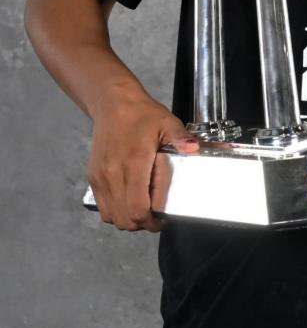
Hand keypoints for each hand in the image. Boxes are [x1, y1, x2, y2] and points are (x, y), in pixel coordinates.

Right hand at [88, 82, 197, 232]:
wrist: (113, 103)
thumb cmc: (141, 114)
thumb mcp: (167, 122)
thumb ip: (181, 138)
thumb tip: (194, 148)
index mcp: (134, 163)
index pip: (138, 209)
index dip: (152, 221)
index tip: (163, 219)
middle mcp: (113, 174)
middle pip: (125, 219)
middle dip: (142, 224)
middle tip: (155, 218)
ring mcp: (100, 177)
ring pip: (111, 216)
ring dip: (127, 220)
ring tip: (142, 211)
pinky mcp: (93, 177)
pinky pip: (102, 207)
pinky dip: (115, 212)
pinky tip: (128, 202)